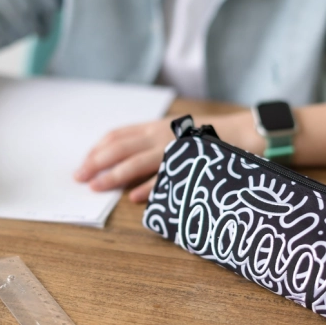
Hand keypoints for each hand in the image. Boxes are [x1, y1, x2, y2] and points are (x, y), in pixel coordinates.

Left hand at [75, 110, 262, 202]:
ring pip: (137, 161)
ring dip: (114, 175)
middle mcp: (162, 134)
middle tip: (79, 178)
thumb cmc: (208, 136)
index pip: (118, 135)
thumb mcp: (176, 133)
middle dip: (96, 162)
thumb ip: (152, 143)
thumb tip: (128, 165)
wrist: (245, 133)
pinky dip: (148, 187)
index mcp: (156, 126)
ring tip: (97, 187)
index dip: (98, 149)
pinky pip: (166, 176)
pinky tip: (134, 198)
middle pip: (120, 147)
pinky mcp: (191, 162)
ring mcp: (175, 148)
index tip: (84, 163)